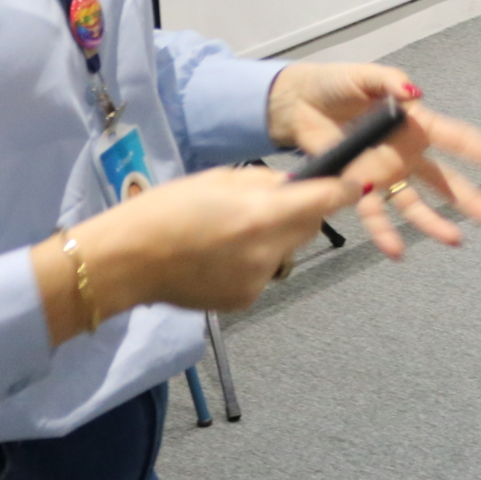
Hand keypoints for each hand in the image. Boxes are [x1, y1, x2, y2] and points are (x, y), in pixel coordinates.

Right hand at [45, 164, 353, 340]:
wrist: (127, 261)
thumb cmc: (166, 210)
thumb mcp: (219, 179)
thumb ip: (264, 183)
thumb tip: (295, 185)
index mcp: (261, 216)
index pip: (325, 201)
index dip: (344, 189)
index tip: (354, 183)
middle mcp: (267, 252)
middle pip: (310, 227)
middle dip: (302, 212)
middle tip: (270, 204)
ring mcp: (258, 280)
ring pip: (287, 250)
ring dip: (275, 237)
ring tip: (233, 231)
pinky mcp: (246, 300)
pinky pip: (265, 271)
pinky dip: (254, 260)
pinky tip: (221, 255)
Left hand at [268, 61, 480, 258]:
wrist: (299, 102)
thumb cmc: (336, 83)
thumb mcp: (362, 75)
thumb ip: (387, 81)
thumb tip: (411, 91)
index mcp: (415, 123)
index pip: (456, 138)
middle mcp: (405, 152)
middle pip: (445, 180)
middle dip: (471, 199)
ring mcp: (384, 172)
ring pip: (416, 203)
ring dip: (435, 223)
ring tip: (455, 240)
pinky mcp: (357, 185)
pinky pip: (375, 213)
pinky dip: (385, 233)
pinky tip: (398, 251)